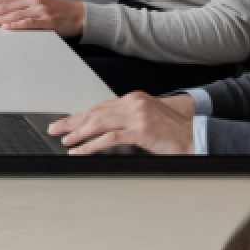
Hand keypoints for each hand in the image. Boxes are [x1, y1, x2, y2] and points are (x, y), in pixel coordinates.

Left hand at [0, 0, 83, 36]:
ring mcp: (40, 9)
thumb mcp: (36, 1)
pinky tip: (6, 27)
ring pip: (14, 13)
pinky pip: (29, 22)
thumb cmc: (55, 9)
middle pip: (4, 4)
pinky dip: (17, 24)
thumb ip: (19, 3)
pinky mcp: (47, 20)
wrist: (78, 15)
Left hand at [50, 87, 196, 155]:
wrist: (194, 136)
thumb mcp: (146, 118)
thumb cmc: (172, 131)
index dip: (80, 115)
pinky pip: (110, 138)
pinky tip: (81, 151)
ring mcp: (137, 115)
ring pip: (99, 123)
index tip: (66, 122)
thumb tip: (100, 129)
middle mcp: (134, 103)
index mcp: (134, 98)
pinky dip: (92, 145)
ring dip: (79, 133)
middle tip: (56, 129)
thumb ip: (126, 119)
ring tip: (66, 141)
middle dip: (73, 122)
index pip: (100, 106)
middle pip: (95, 112)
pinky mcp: (140, 130)